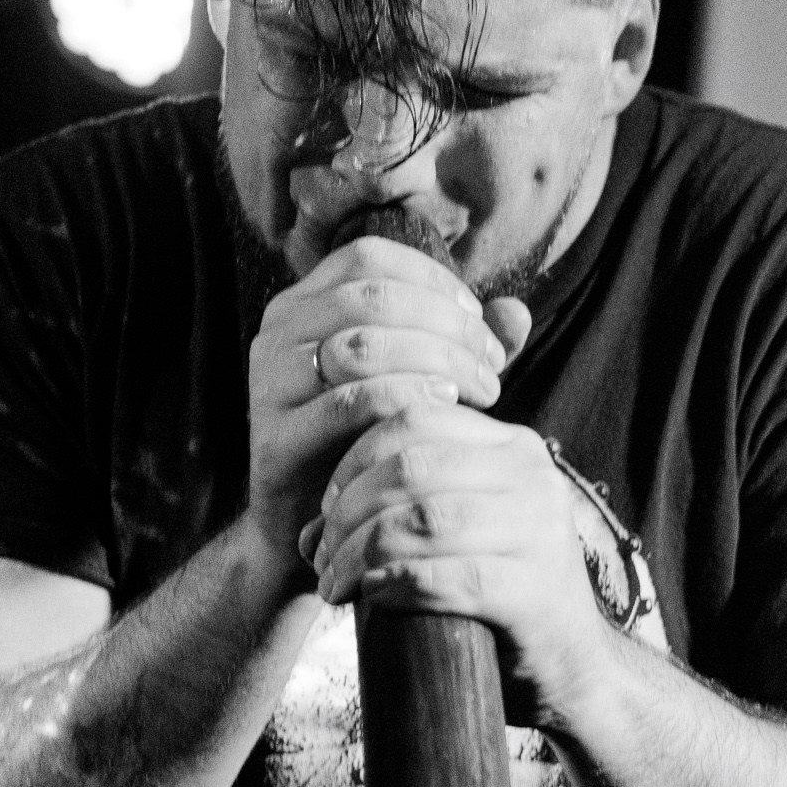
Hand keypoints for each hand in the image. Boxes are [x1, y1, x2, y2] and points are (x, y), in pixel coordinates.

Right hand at [245, 237, 526, 580]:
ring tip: (483, 390)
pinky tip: (446, 408)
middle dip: (448, 324)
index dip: (434, 280)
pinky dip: (406, 397)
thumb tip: (517, 312)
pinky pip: (348, 403)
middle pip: (372, 296)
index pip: (369, 258)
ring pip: (362, 343)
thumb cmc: (371, 442)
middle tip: (494, 363)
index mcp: (304, 304)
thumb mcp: (421, 381)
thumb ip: (465, 345)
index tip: (480, 321)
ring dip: (438, 359)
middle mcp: (278, 333)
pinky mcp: (275, 438)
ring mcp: (270, 384)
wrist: (309, 528)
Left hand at [307, 402, 604, 727]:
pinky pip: (448, 577)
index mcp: (514, 446)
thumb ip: (394, 513)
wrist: (572, 669)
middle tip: (321, 556)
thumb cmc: (498, 597)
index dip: (354, 458)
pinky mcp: (536, 593)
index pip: (416, 418)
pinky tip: (370, 597)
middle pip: (411, 466)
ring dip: (360, 553)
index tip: (326, 507)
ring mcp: (541, 534)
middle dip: (348, 512)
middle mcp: (534, 478)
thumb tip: (303, 536)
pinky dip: (396, 585)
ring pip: (423, 520)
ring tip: (334, 584)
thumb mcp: (453, 535)